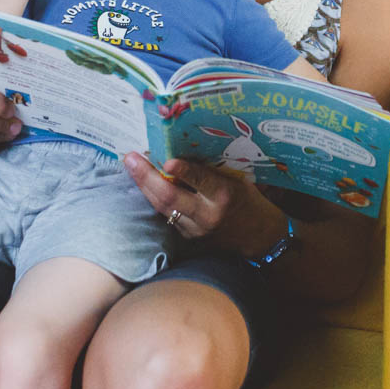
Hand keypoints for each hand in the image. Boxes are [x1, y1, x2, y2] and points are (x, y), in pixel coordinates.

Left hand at [122, 153, 262, 249]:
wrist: (259, 237)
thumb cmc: (248, 201)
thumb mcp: (237, 181)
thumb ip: (211, 171)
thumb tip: (181, 150)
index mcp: (224, 195)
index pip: (201, 181)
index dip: (183, 171)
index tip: (167, 160)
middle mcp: (207, 214)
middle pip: (170, 197)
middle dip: (146, 177)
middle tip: (130, 158)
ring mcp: (195, 229)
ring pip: (162, 208)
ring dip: (144, 187)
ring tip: (131, 166)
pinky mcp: (188, 238)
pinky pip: (167, 215)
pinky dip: (154, 199)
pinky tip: (144, 184)